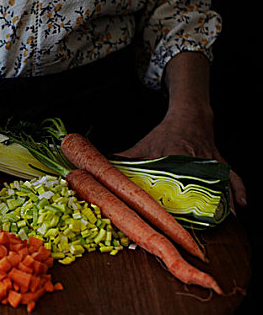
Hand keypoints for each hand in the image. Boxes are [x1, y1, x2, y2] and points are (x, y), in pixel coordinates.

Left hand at [116, 52, 246, 212]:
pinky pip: (233, 177)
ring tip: (222, 223)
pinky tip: (240, 206)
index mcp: (173, 157)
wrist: (190, 116)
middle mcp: (194, 162)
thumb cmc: (165, 132)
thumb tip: (104, 164)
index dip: (171, 200)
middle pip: (197, 188)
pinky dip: (238, 191)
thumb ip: (126, 157)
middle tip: (198, 227)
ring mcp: (209, 163)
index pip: (172, 181)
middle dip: (198, 208)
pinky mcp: (220, 163)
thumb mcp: (144, 143)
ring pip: (218, 185)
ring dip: (221, 203)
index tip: (170, 217)